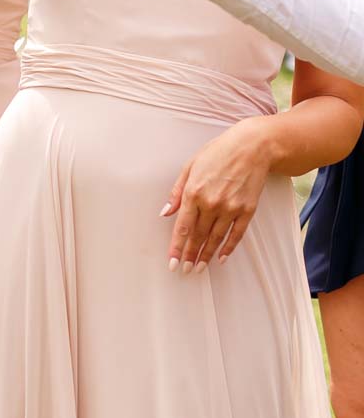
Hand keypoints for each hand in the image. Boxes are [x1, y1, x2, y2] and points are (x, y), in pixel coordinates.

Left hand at [162, 120, 272, 270]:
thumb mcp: (189, 167)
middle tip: (184, 270)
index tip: (172, 262)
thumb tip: (165, 213)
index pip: (183, 227)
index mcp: (194, 192)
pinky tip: (221, 258)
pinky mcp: (248, 210)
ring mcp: (231, 208)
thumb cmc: (217, 153)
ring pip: (216, 238)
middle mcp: (212, 203)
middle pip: (198, 236)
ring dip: (206, 255)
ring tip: (199, 268)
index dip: (176, 247)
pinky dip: (229, 248)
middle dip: (189, 255)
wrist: (251, 147)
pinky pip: (237, 234)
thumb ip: (176, 193)